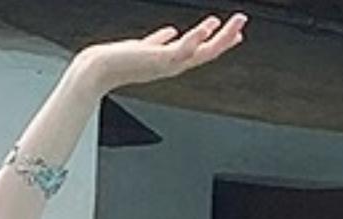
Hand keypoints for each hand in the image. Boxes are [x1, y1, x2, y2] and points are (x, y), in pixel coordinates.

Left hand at [74, 14, 247, 94]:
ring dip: (221, 39)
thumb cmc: (118, 60)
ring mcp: (167, 64)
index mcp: (171, 61)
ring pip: (202, 53)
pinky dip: (195, 39)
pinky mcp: (159, 61)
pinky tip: (206, 28)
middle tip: (242, 23)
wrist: (100, 70)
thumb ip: (159, 41)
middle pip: (207, 52)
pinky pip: (183, 51)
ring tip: (235, 24)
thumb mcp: (146, 46)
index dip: (218, 41)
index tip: (235, 33)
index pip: (201, 50)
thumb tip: (169, 33)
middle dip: (226, 38)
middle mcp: (173, 65)